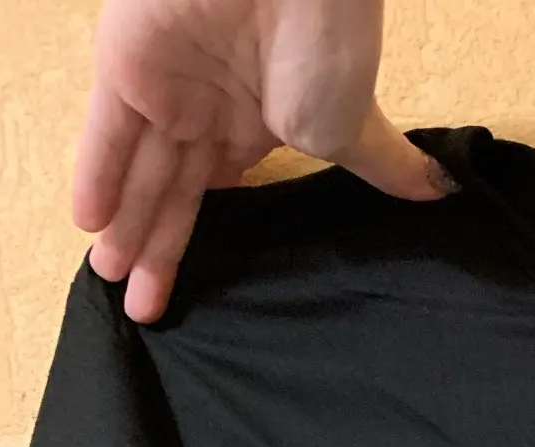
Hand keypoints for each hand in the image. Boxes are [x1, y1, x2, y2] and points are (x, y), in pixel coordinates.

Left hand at [75, 0, 453, 324]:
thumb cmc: (328, 46)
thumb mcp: (355, 126)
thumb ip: (384, 166)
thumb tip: (443, 191)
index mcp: (257, 121)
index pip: (218, 186)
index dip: (201, 233)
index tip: (192, 286)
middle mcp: (208, 106)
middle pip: (175, 190)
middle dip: (157, 250)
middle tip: (145, 312)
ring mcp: (166, 86)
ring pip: (139, 170)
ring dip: (125, 226)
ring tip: (114, 283)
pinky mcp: (128, 65)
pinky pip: (107, 132)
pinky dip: (98, 176)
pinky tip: (91, 225)